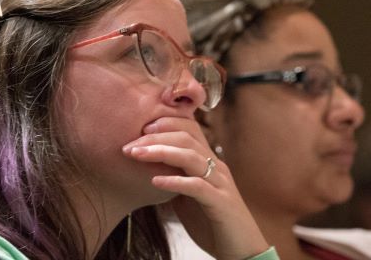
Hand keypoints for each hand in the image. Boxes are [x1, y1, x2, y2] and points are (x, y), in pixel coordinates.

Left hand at [122, 117, 269, 259]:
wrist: (241, 249)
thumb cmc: (211, 222)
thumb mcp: (187, 195)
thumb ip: (174, 177)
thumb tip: (146, 166)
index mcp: (209, 162)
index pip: (190, 128)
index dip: (165, 123)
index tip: (139, 128)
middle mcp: (216, 168)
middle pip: (186, 138)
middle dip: (155, 137)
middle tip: (129, 144)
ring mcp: (221, 184)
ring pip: (191, 157)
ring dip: (161, 152)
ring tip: (136, 154)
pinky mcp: (222, 203)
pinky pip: (197, 187)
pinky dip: (175, 181)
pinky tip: (155, 181)